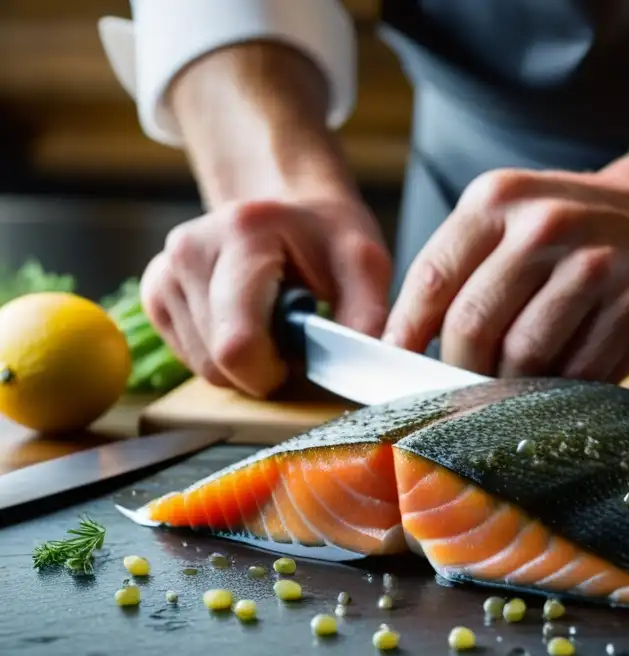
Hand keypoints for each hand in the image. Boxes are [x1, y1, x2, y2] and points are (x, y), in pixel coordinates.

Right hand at [140, 197, 391, 397]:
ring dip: (244, 363)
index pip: (237, 344)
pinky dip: (221, 354)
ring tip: (271, 323)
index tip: (300, 353)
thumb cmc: (328, 237)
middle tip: (291, 338)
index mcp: (242, 233)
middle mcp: (189, 247)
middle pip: (216, 361)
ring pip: (200, 366)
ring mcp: (164, 270)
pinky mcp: (155, 290)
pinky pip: (187, 356)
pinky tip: (245, 322)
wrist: (288, 207)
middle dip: (261, 369)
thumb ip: (367, 316)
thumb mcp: (364, 265)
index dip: (272, 371)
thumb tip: (368, 368)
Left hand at [383, 169, 628, 381]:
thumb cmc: (574, 233)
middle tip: (462, 385)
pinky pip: (576, 376)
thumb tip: (404, 348)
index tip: (397, 367)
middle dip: (459, 369)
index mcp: (498, 200)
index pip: (431, 280)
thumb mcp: (510, 221)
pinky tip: (557, 381)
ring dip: (510, 386)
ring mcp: (596, 269)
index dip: (407, 334)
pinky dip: (557, 392)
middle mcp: (546, 227)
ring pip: (523, 359)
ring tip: (512, 384)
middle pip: (473, 327)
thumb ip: (460, 271)